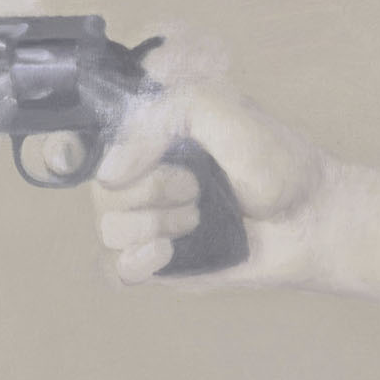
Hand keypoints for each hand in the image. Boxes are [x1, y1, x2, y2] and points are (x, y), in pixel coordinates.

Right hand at [43, 48, 338, 286]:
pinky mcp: (157, 266)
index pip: (86, 140)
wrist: (312, 221)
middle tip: (197, 186)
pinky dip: (135, 260)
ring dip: (156, 221)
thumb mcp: (223, 110)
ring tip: (198, 217)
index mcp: (152, 138)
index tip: (97, 157)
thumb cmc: (278, 163)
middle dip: (151, 186)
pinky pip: (113, 269)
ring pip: (108, 228)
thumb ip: (163, 116)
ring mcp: (148, 224)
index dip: (67, 148)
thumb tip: (110, 170)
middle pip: (99, 189)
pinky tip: (167, 250)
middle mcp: (143, 180)